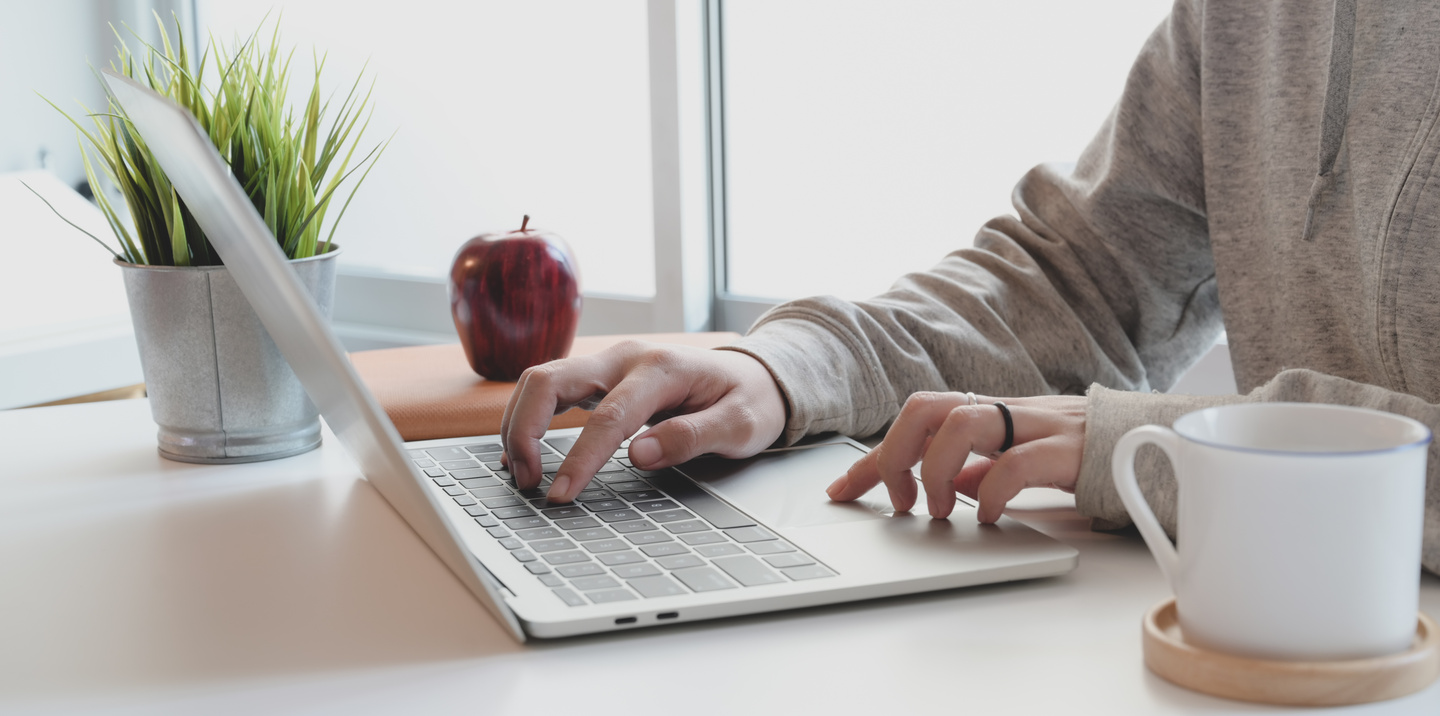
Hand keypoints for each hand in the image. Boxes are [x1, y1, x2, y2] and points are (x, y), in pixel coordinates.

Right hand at [500, 341, 787, 501]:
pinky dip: (529, 417)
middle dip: (525, 431)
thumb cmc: (749, 401)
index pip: (607, 417)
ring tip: (521, 473)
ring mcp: (610, 363)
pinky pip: (551, 389)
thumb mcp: (740, 425)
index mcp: (661, 369)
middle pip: (550, 380)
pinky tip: (523, 451)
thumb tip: (639, 456)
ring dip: (520, 424)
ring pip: (541, 380)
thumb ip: (691, 437)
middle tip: (527, 481)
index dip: (579, 459)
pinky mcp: (601, 376)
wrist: (756, 375)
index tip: (560, 495)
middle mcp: (626, 358)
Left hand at [826, 392, 1085, 522]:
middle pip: (926, 407)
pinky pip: (1017, 462)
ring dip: (936, 471)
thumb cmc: (1084, 455)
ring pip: (963, 422)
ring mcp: (1037, 426)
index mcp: (990, 412)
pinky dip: (989, 492)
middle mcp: (1007, 411)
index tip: (840, 490)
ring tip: (939, 510)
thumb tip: (944, 486)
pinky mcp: (1070, 450)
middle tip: (897, 501)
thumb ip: (982, 469)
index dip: (872, 456)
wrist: (1156, 445)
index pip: (915, 419)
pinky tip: (985, 517)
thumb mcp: (1020, 460)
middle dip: (894, 455)